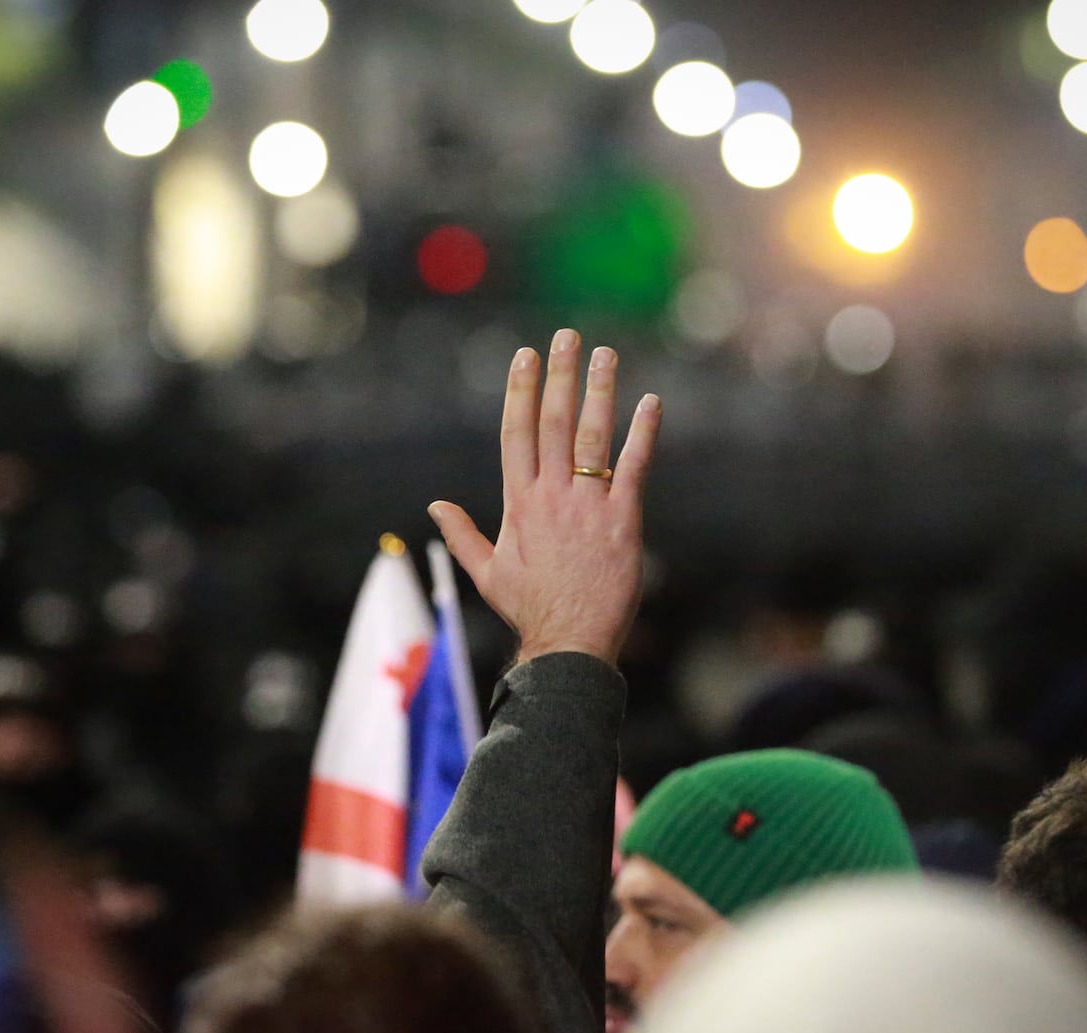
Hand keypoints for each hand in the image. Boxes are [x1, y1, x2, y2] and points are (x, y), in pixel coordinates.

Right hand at [429, 328, 660, 666]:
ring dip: (600, 391)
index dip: (521, 391)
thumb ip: (462, 534)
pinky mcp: (622, 520)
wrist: (570, 642)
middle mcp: (550, 496)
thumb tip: (435, 506)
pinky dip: (643, 433)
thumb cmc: (530, 610)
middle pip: (554, 423)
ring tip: (606, 354)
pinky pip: (634, 467)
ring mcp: (587, 506)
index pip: (517, 433)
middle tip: (567, 336)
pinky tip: (651, 402)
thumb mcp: (487, 572)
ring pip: (592, 436)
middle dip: (560, 375)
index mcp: (518, 504)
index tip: (525, 356)